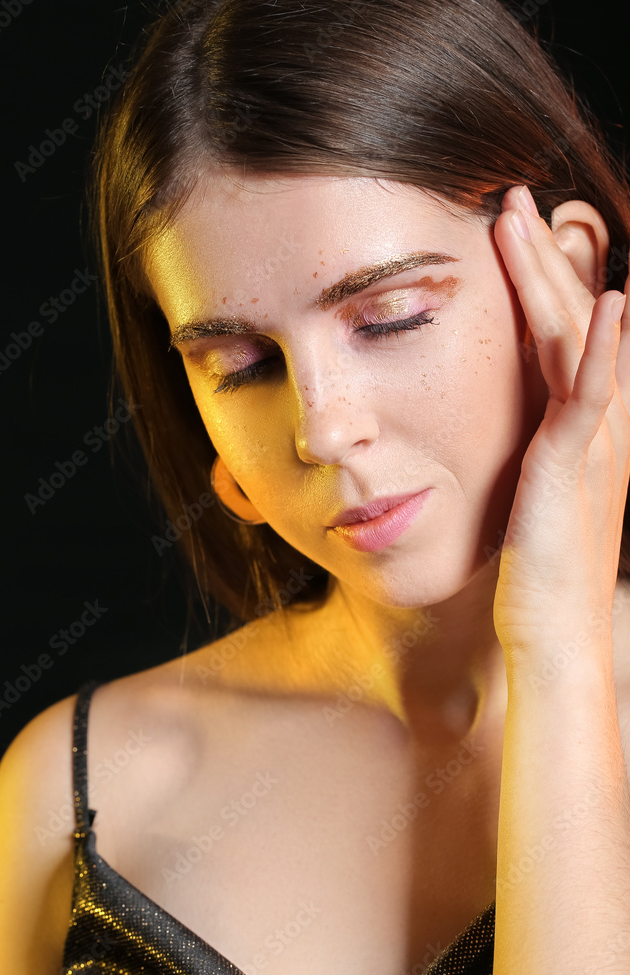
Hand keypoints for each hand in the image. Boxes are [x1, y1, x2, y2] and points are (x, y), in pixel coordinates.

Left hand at [491, 185, 629, 657]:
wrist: (553, 634)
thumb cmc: (536, 576)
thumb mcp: (531, 501)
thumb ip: (526, 456)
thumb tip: (504, 434)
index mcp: (583, 430)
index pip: (564, 339)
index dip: (543, 284)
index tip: (513, 237)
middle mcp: (599, 426)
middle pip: (572, 322)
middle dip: (542, 259)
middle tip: (512, 201)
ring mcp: (594, 443)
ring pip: (578, 342)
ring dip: (553, 276)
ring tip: (523, 218)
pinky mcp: (577, 467)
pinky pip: (595, 398)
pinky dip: (606, 349)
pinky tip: (610, 301)